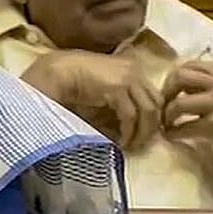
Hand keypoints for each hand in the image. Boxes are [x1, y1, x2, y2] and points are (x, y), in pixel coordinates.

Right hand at [22, 50, 161, 150]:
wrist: (56, 72)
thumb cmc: (75, 82)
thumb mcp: (104, 89)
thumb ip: (120, 101)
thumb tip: (134, 127)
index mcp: (133, 68)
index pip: (155, 96)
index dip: (152, 118)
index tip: (143, 134)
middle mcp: (135, 70)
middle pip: (156, 104)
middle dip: (150, 127)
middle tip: (140, 144)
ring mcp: (128, 77)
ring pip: (148, 111)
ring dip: (141, 132)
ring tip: (130, 145)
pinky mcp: (117, 87)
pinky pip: (130, 115)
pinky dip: (128, 131)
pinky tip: (120, 140)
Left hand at [162, 61, 212, 205]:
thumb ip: (207, 83)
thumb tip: (172, 81)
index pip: (188, 64)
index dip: (172, 77)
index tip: (169, 91)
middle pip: (180, 77)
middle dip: (166, 92)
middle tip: (163, 105)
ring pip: (178, 103)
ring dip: (166, 116)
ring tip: (166, 123)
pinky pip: (184, 127)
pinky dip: (173, 132)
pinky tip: (171, 135)